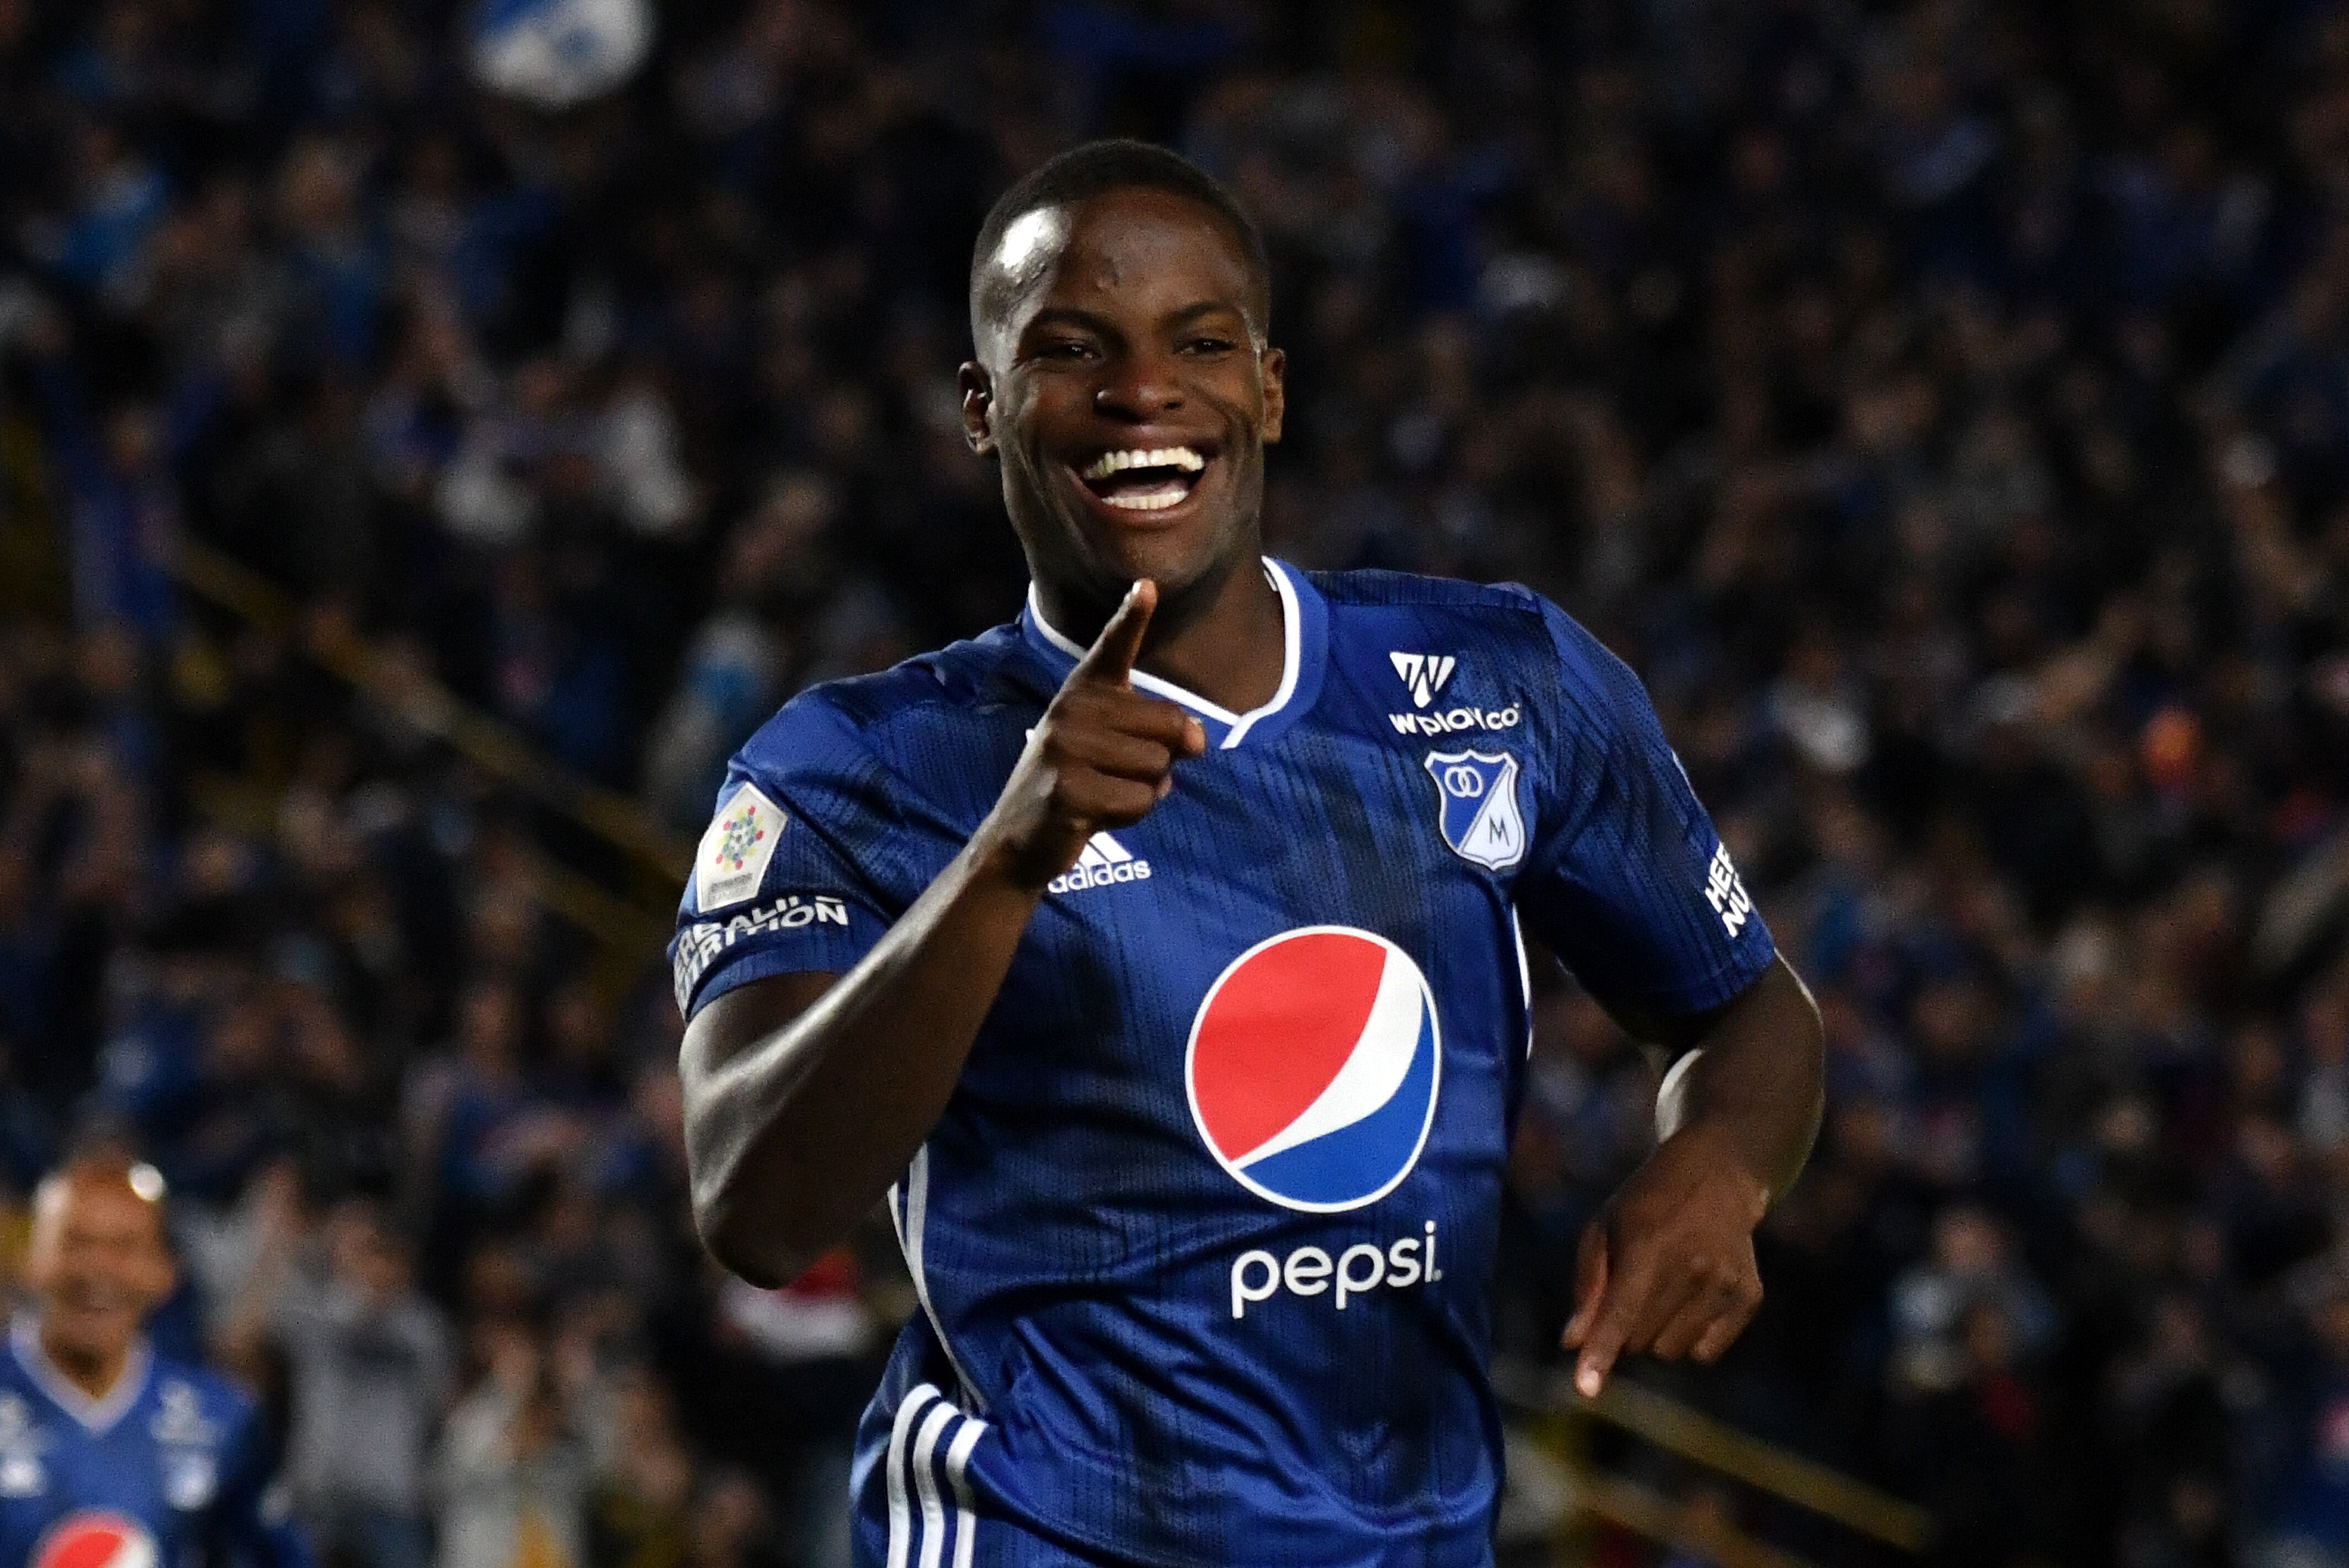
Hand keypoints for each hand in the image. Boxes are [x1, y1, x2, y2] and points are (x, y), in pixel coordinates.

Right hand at [979, 579, 1206, 892]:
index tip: (1147, 587)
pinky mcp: (1067, 790)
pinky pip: (1140, 800)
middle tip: (1120, 773)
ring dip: (1145, 791)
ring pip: (1159, 767)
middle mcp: (1070, 710)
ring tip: (1103, 792)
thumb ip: (1160, 732)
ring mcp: (1065, 749)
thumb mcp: (1113, 747)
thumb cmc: (1078, 784)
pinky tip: (1095, 815)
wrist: (1019, 838)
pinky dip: (1131, 815)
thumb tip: (1197, 738)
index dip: (1131, 617)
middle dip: (1163, 760)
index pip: (1112, 648)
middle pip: (1170, 725)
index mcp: (1082, 692)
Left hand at [1561, 1122, 1769, 1396]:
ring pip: (1671, 1352)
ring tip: (1665, 1290)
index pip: (1620, 1313)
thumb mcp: (1605, 1226)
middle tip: (1634, 1289)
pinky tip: (1693, 1297)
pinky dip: (1691, 1338)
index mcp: (1648, 1246)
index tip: (1585, 1388)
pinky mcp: (1749, 1297)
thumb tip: (1572, 1344)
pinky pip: (1704, 1353)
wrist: (1719, 1173)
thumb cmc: (1648, 1203)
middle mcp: (1692, 1267)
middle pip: (1640, 1342)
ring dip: (1657, 1335)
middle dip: (1626, 1330)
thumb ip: (1588, 1286)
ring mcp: (1725, 1283)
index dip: (1600, 1353)